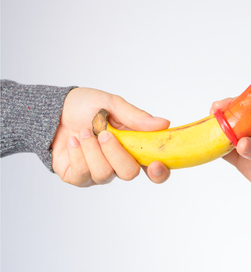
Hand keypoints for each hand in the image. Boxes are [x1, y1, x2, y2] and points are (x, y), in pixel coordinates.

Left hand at [51, 88, 170, 186]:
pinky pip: (82, 174)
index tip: (154, 164)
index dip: (159, 172)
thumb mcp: (112, 104)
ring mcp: (99, 172)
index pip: (155, 169)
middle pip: (129, 174)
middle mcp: (119, 163)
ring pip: (104, 174)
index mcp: (134, 147)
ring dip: (92, 149)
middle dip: (116, 153)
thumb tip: (164, 123)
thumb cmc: (86, 106)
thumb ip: (137, 117)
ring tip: (84, 131)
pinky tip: (73, 141)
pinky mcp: (78, 177)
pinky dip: (77, 154)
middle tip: (103, 133)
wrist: (55, 110)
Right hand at [211, 99, 250, 223]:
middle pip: (235, 118)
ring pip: (228, 135)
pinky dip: (216, 151)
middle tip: (208, 120)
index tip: (219, 107)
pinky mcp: (245, 161)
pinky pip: (226, 153)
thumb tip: (241, 144)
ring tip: (202, 135)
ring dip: (215, 134)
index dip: (234, 104)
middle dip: (220, 118)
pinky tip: (206, 150)